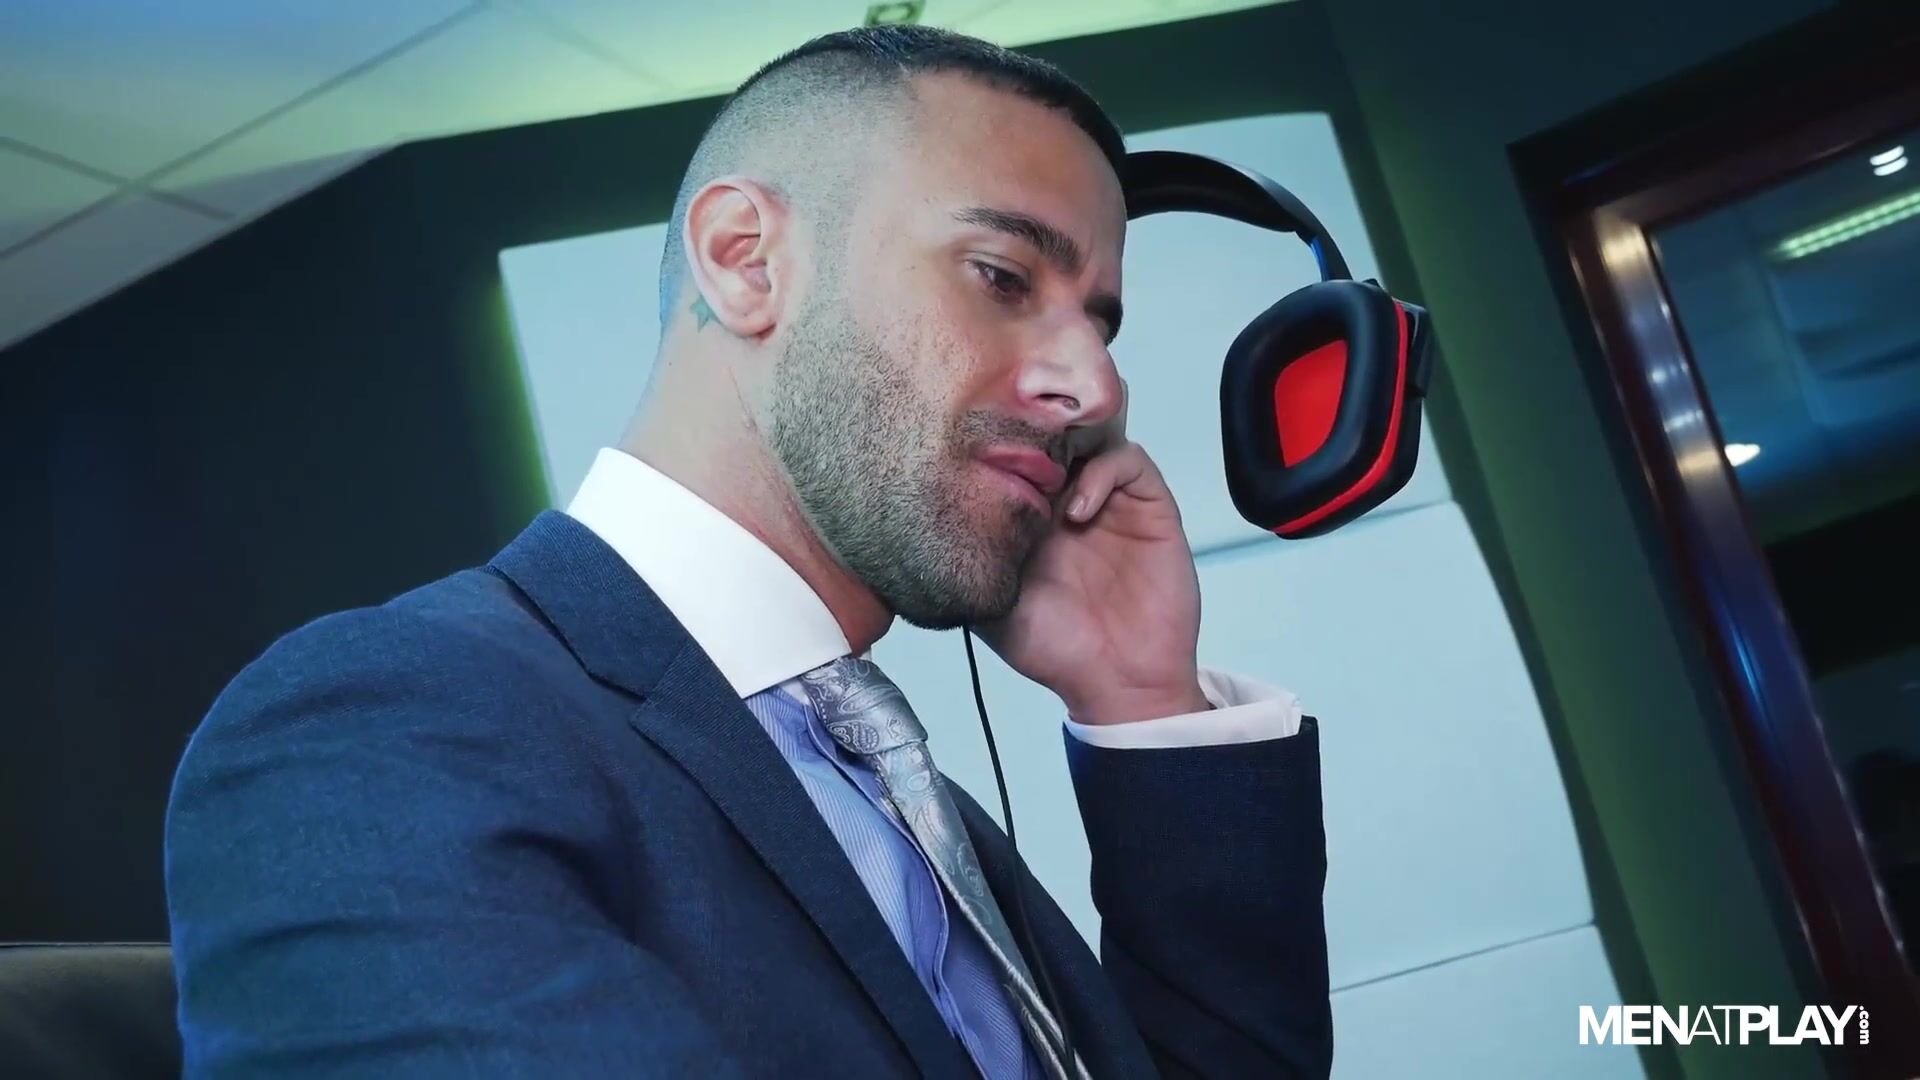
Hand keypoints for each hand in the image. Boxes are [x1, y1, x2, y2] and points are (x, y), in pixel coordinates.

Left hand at [971, 381, 1209, 724]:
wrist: (1118, 681)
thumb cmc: (1054, 649)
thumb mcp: (987, 605)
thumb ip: (966, 562)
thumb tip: (917, 525)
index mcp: (1031, 516)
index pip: (1015, 456)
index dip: (998, 445)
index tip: (973, 448)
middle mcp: (1071, 499)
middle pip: (1054, 433)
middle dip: (1033, 431)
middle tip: (1010, 443)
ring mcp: (1111, 500)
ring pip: (1094, 434)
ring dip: (1068, 443)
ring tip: (1042, 474)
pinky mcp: (1149, 507)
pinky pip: (1129, 460)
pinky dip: (1101, 473)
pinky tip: (1076, 512)